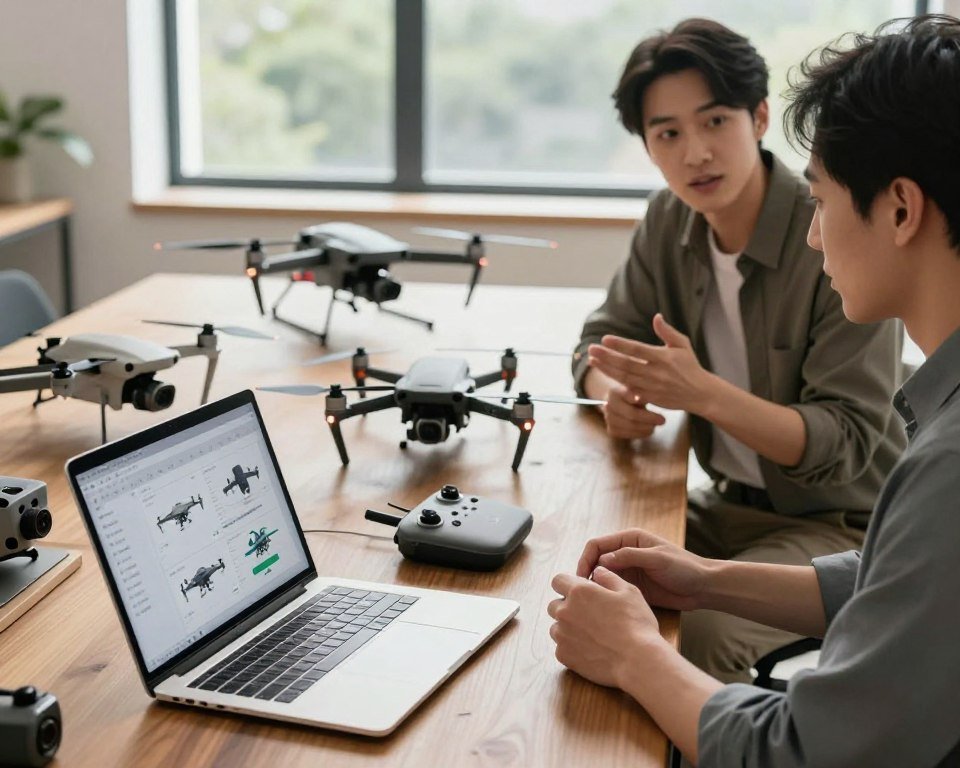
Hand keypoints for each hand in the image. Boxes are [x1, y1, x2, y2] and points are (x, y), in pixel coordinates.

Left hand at [547, 567, 662, 687]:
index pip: (558, 581)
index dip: (568, 584)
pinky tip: (590, 650)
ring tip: (590, 635)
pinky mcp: (564, 656)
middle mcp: (564, 612)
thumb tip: (597, 571)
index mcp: (578, 592)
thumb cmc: (636, 624)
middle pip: (554, 605)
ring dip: (568, 628)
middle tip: (589, 615)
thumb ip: (609, 577)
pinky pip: (561, 648)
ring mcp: (562, 635)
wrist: (637, 661)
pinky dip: (571, 648)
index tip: (579, 592)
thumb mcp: (629, 592)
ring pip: (556, 627)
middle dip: (567, 607)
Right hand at [576, 528, 710, 611]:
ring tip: (589, 601)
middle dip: (586, 574)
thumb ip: (630, 556)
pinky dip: (604, 596)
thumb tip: (602, 561)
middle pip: (596, 561)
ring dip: (594, 586)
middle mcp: (625, 553)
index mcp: (629, 539)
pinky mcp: (632, 587)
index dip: (585, 558)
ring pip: (601, 577)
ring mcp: (628, 571)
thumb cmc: (684, 567)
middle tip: (581, 593)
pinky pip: (612, 589)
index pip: (597, 545)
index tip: (581, 577)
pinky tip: (602, 606)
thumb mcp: (657, 558)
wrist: (703, 588)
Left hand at [588, 314, 716, 414]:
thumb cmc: (690, 366)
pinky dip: (615, 382)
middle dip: (607, 356)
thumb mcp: (683, 345)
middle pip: (626, 364)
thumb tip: (656, 316)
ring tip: (592, 360)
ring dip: (607, 369)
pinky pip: (629, 390)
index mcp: (664, 357)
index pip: (637, 350)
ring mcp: (652, 387)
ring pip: (624, 377)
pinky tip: (604, 374)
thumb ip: (668, 331)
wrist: (700, 394)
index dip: (620, 345)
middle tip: (591, 348)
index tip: (605, 339)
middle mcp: (656, 373)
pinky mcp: (649, 397)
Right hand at [603, 382, 666, 438]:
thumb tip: (652, 394)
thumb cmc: (634, 395)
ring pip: (630, 426)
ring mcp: (608, 419)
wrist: (620, 404)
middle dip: (648, 418)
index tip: (640, 399)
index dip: (632, 396)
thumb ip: (644, 391)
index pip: (624, 394)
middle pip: (630, 414)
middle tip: (663, 420)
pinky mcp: (612, 430)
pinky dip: (641, 434)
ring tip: (656, 426)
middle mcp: (608, 405)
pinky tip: (648, 430)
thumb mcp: (639, 390)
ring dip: (646, 428)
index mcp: (614, 392)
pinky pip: (628, 435)